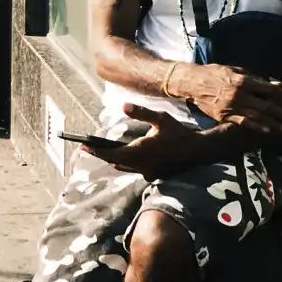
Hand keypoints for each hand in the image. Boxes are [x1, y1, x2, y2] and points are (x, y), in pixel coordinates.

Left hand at [83, 106, 204, 179]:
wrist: (199, 151)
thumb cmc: (179, 133)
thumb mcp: (161, 118)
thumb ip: (140, 113)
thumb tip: (122, 106)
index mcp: (140, 152)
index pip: (111, 154)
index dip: (96, 151)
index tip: (83, 146)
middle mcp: (141, 165)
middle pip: (115, 161)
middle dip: (101, 154)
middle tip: (87, 148)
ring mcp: (148, 172)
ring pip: (124, 167)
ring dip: (112, 159)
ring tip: (101, 151)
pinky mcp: (154, 174)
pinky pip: (134, 170)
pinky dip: (125, 163)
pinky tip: (122, 156)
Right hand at [172, 61, 281, 134]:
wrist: (192, 82)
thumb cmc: (214, 73)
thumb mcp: (234, 69)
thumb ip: (251, 77)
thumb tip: (268, 83)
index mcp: (243, 80)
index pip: (269, 89)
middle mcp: (239, 95)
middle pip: (266, 105)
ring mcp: (232, 107)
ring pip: (257, 117)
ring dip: (273, 122)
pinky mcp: (225, 116)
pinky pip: (244, 123)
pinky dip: (257, 127)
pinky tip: (267, 130)